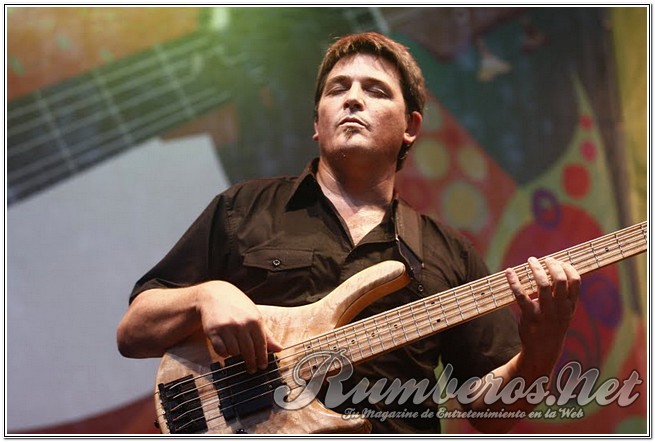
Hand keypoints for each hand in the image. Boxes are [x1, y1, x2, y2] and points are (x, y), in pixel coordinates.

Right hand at [196, 281, 282, 372]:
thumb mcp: (255, 315)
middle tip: (252, 369)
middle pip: (249, 351)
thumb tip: (279, 349)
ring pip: (234, 352)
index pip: (261, 345)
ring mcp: (227, 328)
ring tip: (237, 351)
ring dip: (236, 355)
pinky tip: (226, 348)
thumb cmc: (237, 306)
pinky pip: (221, 350)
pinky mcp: (213, 332)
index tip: (263, 366)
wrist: (214, 295)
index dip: (262, 358)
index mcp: (255, 320)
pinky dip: (224, 353)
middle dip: (251, 362)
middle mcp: (242, 324)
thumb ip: (267, 334)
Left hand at [506, 257, 580, 375]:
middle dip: (552, 265)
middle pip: (560, 280)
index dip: (568, 267)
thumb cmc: (552, 326)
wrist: (543, 350)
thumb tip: (555, 268)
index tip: (559, 260)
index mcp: (570, 305)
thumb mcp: (564, 312)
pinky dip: (514, 281)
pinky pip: (521, 295)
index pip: (576, 281)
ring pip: (543, 284)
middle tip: (544, 259)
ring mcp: (545, 312)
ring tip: (531, 260)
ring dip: (536, 268)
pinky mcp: (530, 316)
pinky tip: (509, 272)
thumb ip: (563, 295)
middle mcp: (560, 308)